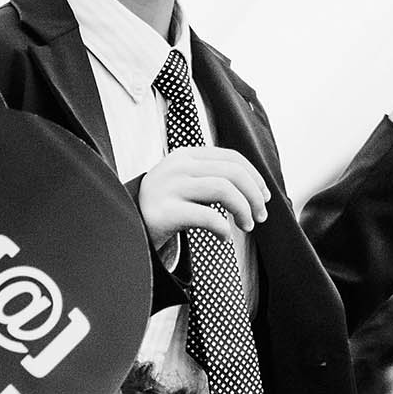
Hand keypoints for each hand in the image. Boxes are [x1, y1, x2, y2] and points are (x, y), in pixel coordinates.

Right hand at [136, 145, 270, 248]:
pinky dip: (223, 228)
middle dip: (254, 195)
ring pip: (224, 190)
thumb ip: (211, 176)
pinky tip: (223, 237)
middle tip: (260, 216)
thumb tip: (255, 187)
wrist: (128, 227)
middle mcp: (177, 166)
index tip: (264, 197)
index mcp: (186, 156)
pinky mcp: (164, 212)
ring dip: (244, 210)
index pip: (231, 157)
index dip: (255, 177)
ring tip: (246, 226)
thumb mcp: (185, 183)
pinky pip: (208, 217)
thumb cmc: (165, 208)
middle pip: (233, 173)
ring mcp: (168, 187)